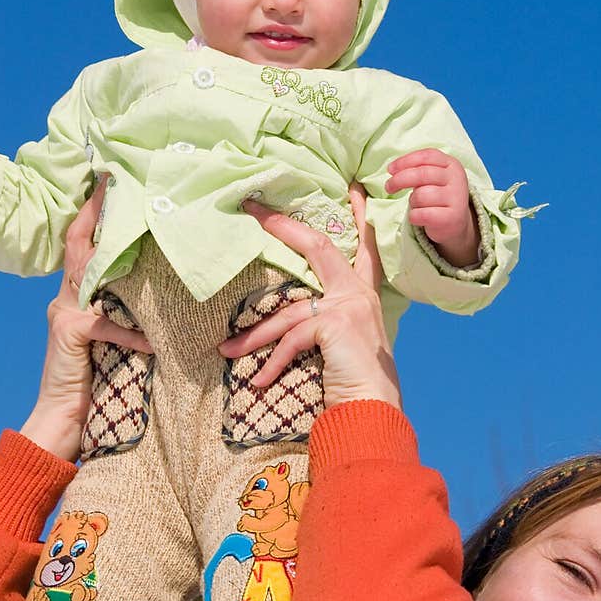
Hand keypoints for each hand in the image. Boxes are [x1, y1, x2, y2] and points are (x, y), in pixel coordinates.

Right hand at [19, 178, 151, 460]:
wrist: (63, 426)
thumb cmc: (100, 385)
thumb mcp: (119, 343)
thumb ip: (132, 315)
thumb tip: (173, 295)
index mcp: (79, 298)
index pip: (85, 246)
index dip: (96, 215)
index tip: (114, 184)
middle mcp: (68, 299)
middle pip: (82, 245)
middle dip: (99, 213)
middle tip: (119, 182)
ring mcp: (66, 314)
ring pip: (91, 272)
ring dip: (117, 252)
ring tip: (143, 230)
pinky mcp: (71, 335)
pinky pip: (107, 323)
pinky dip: (133, 331)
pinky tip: (154, 342)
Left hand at [218, 183, 401, 410]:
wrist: (374, 411)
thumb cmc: (356, 383)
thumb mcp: (342, 345)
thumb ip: (323, 324)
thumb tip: (284, 322)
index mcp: (362, 295)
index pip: (363, 248)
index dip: (358, 218)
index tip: (354, 189)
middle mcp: (357, 294)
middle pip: (317, 245)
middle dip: (282, 226)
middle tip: (253, 209)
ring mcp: (348, 306)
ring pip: (286, 311)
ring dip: (252, 335)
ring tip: (226, 350)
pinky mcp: (334, 324)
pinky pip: (290, 339)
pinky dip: (271, 362)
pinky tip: (259, 381)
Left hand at [386, 148, 479, 266]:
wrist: (455, 223)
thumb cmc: (437, 197)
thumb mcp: (432, 178)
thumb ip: (417, 170)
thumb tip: (393, 169)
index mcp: (452, 165)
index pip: (427, 156)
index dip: (405, 161)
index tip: (390, 170)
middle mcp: (457, 179)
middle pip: (422, 174)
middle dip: (399, 180)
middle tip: (389, 187)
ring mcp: (456, 199)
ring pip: (421, 195)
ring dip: (412, 202)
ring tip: (417, 205)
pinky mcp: (452, 218)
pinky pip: (422, 214)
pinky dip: (414, 216)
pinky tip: (419, 217)